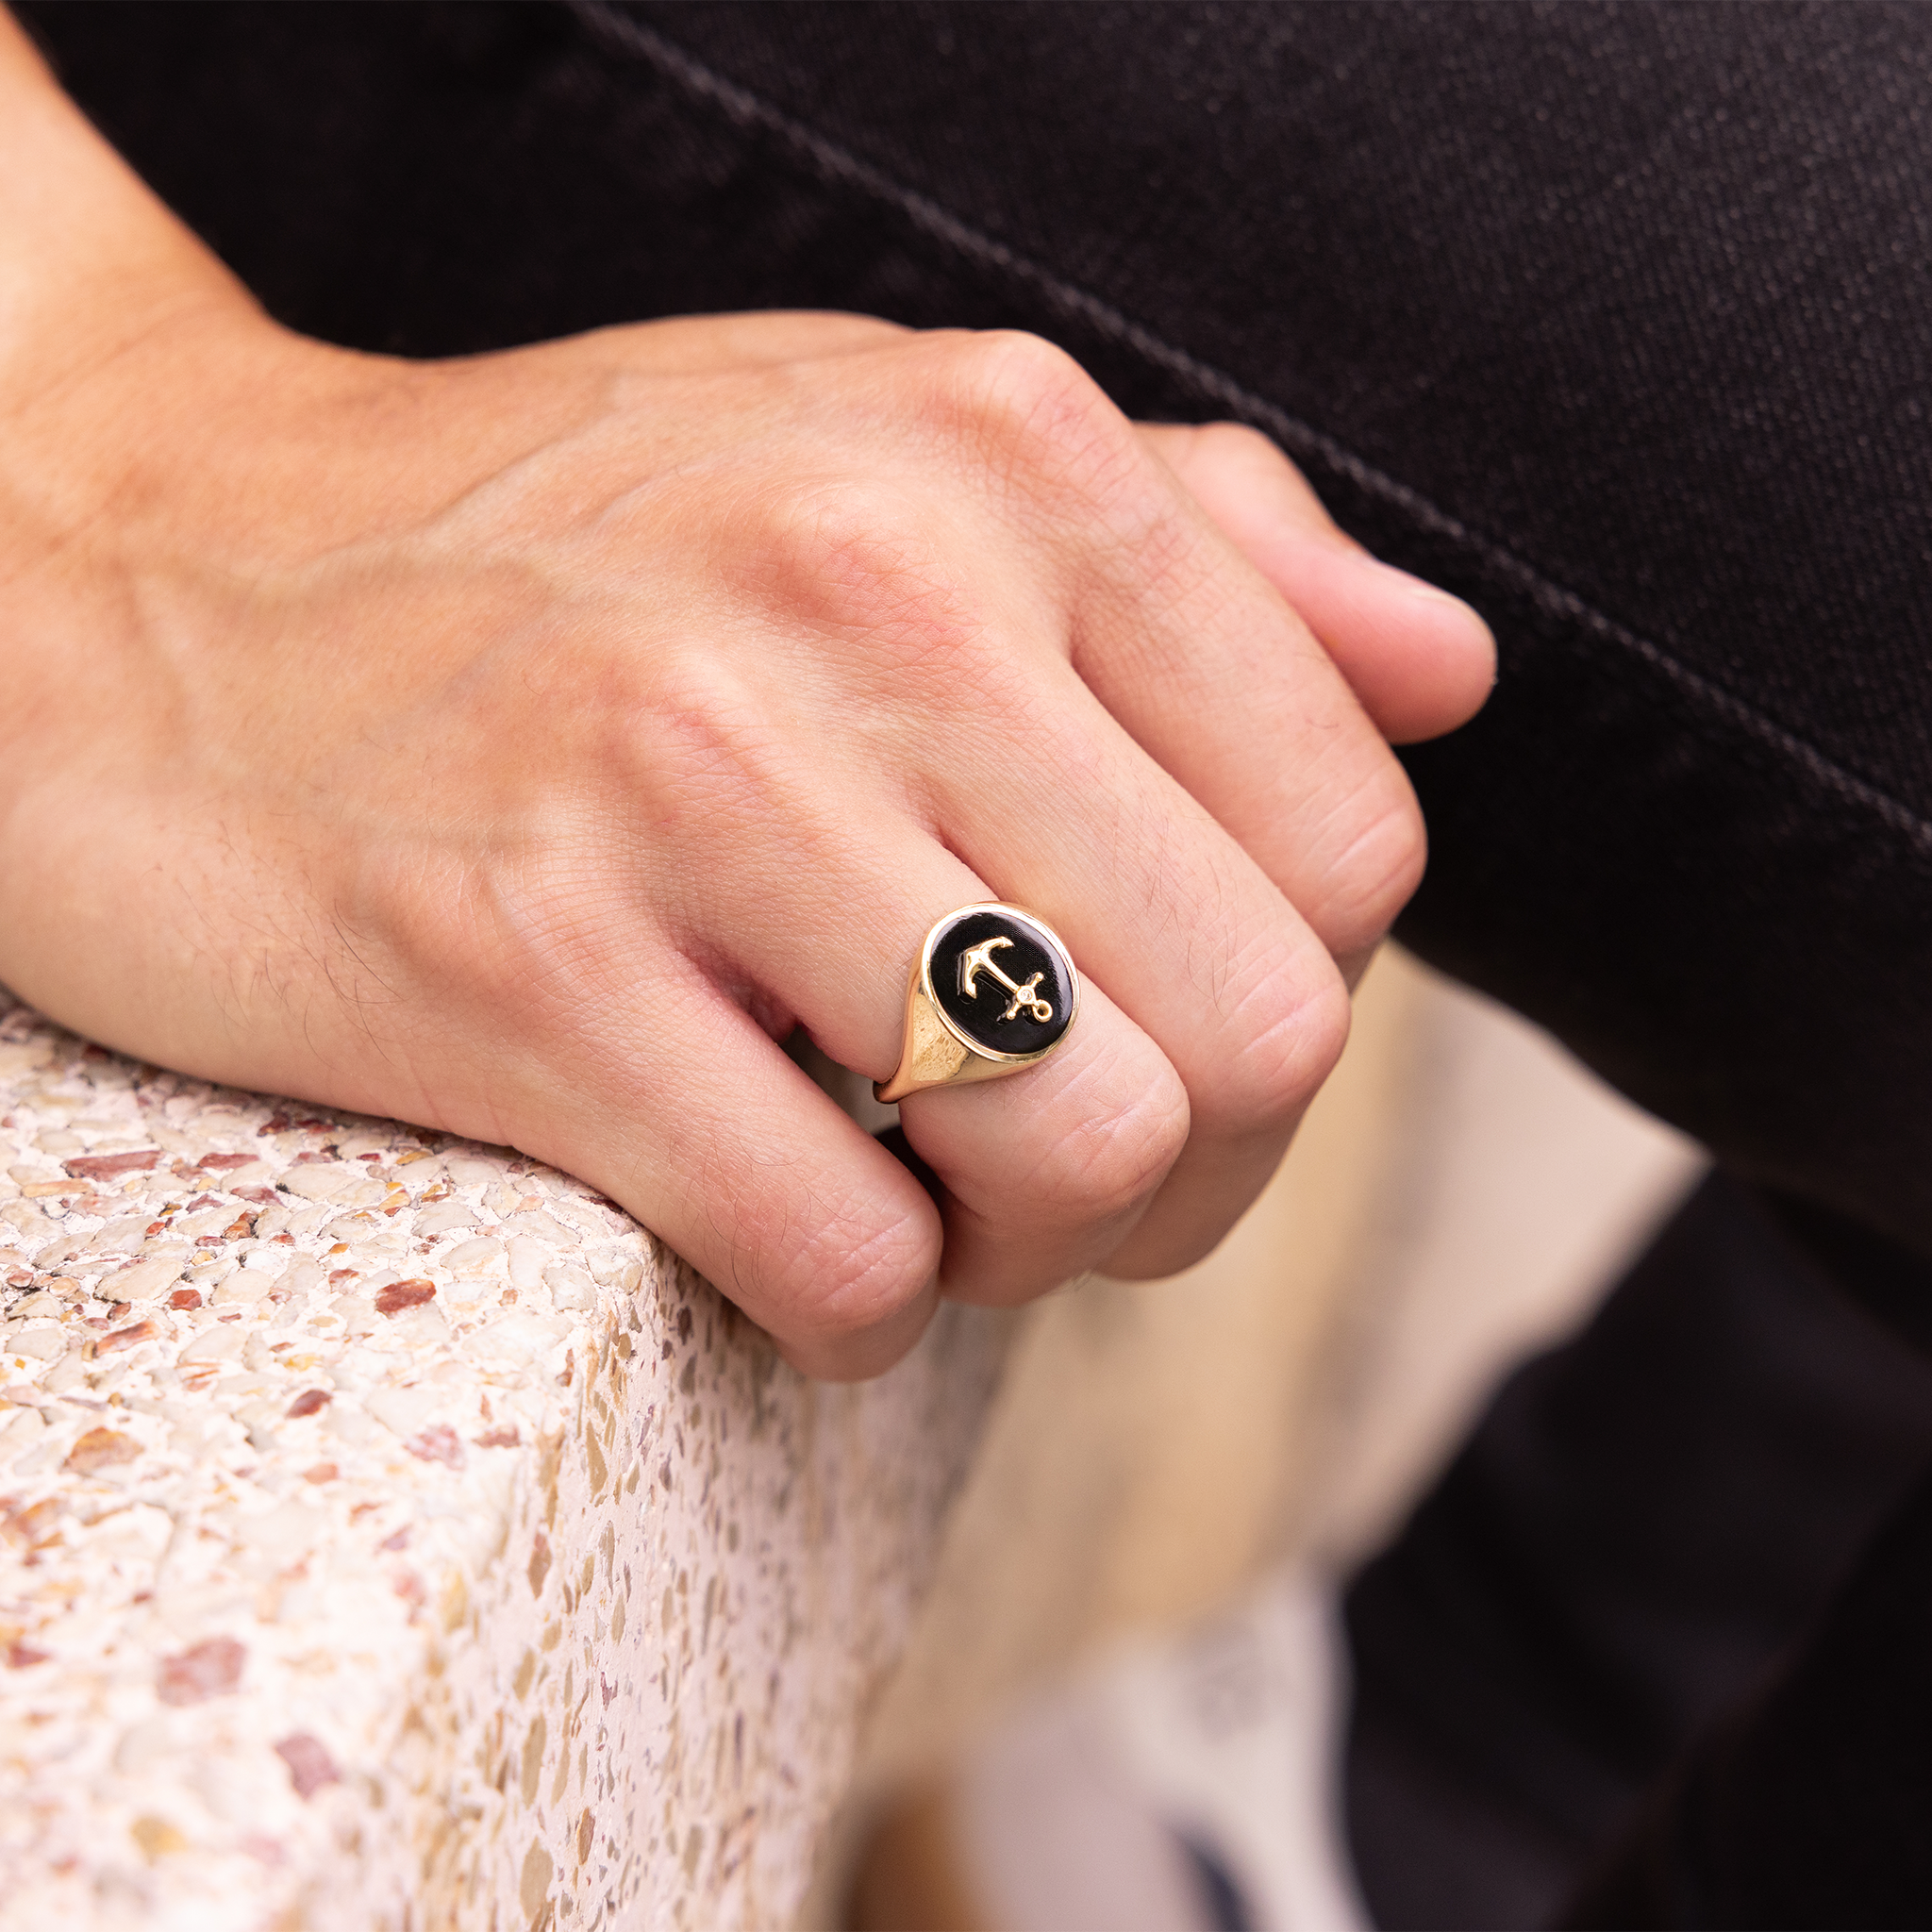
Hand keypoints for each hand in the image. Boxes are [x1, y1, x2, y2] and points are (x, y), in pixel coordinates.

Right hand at [0, 23, 1490, 1377]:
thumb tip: (1449, 677)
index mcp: (1008, 458)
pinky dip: (849, 1296)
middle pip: (1262, 1034)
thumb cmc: (559, 543)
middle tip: (1033, 1139)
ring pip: (1084, 1159)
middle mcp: (872, 583)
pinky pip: (847, 1260)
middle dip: (1181, 1160)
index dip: (1284, 994)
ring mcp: (684, 772)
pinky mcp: (516, 963)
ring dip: (1021, 1239)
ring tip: (903, 1169)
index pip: (1354, 843)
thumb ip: (1208, 545)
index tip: (1141, 1012)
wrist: (135, 573)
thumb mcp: (889, 446)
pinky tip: (764, 1203)